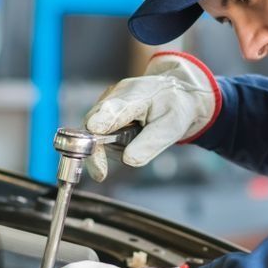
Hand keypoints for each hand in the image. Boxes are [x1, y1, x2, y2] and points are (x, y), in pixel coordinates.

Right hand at [84, 52, 220, 180]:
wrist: (175, 93)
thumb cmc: (174, 107)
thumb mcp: (172, 127)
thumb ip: (150, 144)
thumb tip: (127, 160)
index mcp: (136, 95)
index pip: (114, 109)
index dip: (103, 121)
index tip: (95, 131)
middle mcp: (115, 96)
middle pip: (93, 124)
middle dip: (95, 150)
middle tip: (100, 173)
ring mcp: (106, 102)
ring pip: (93, 132)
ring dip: (107, 147)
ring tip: (137, 138)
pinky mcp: (102, 112)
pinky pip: (98, 133)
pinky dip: (110, 143)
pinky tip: (129, 136)